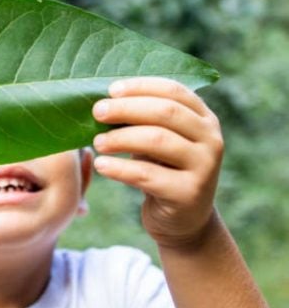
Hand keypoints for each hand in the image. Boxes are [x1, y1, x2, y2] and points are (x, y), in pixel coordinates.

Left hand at [91, 77, 223, 248]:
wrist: (183, 221)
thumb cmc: (162, 171)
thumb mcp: (158, 141)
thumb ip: (142, 121)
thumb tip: (102, 102)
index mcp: (204, 119)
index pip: (174, 91)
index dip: (141, 87)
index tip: (111, 90)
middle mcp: (211, 139)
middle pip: (165, 112)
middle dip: (126, 109)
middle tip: (97, 112)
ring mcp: (204, 167)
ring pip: (157, 141)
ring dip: (121, 138)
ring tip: (96, 142)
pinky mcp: (189, 194)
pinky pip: (147, 175)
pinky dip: (119, 168)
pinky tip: (101, 165)